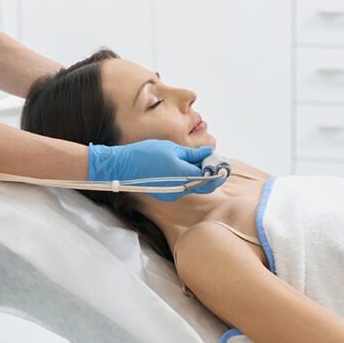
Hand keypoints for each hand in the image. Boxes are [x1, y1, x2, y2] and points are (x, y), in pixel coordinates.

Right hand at [88, 140, 224, 201]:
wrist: (123, 167)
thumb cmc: (145, 154)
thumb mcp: (171, 148)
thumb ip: (192, 153)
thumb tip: (208, 152)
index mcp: (182, 173)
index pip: (208, 175)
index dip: (217, 169)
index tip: (220, 162)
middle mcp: (180, 187)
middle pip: (204, 185)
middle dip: (211, 175)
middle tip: (212, 162)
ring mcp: (173, 193)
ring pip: (195, 187)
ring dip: (200, 176)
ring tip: (197, 162)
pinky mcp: (167, 195)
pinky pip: (184, 188)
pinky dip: (189, 180)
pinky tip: (184, 168)